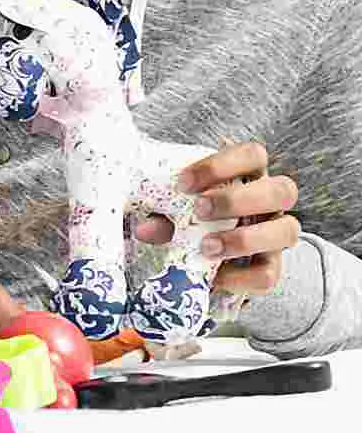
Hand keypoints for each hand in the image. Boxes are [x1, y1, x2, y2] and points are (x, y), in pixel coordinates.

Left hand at [135, 142, 299, 296]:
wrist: (207, 257)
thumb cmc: (192, 218)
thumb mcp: (176, 211)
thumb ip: (164, 216)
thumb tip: (145, 229)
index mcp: (249, 174)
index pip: (252, 155)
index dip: (221, 165)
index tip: (182, 183)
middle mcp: (271, 202)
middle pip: (282, 190)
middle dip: (237, 200)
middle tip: (198, 210)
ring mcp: (277, 233)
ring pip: (288, 231)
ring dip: (245, 239)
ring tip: (206, 247)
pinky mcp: (272, 266)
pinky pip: (270, 274)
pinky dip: (241, 277)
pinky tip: (215, 277)